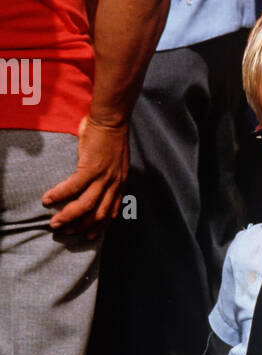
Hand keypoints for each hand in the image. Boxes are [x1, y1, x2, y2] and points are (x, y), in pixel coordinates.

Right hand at [42, 114, 129, 237]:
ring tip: (55, 223)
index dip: (100, 226)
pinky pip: (73, 186)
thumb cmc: (110, 136)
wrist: (112, 118)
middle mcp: (114, 183)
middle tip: (66, 232)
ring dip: (69, 216)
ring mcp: (104, 176)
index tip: (88, 235)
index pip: (112, 212)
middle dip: (82, 227)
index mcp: (121, 183)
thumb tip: (95, 181)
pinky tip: (47, 200)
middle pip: (98, 214)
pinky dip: (59, 195)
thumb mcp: (116, 161)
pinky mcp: (91, 167)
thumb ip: (109, 174)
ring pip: (86, 205)